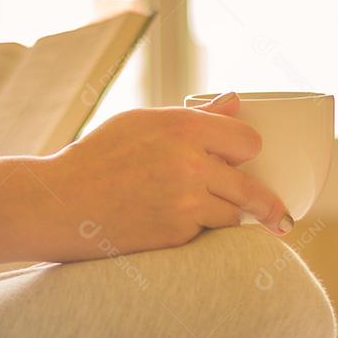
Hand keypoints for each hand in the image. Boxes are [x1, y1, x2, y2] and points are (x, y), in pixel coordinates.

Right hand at [36, 93, 292, 259]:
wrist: (59, 204)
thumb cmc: (96, 158)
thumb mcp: (140, 123)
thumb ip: (193, 116)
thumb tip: (235, 102)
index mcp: (182, 127)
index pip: (248, 141)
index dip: (247, 152)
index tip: (246, 161)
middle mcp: (189, 163)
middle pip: (252, 187)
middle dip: (266, 204)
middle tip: (279, 217)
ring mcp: (184, 203)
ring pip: (232, 215)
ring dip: (223, 216)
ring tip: (201, 215)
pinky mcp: (175, 236)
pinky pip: (204, 236)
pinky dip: (195, 233)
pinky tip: (171, 226)